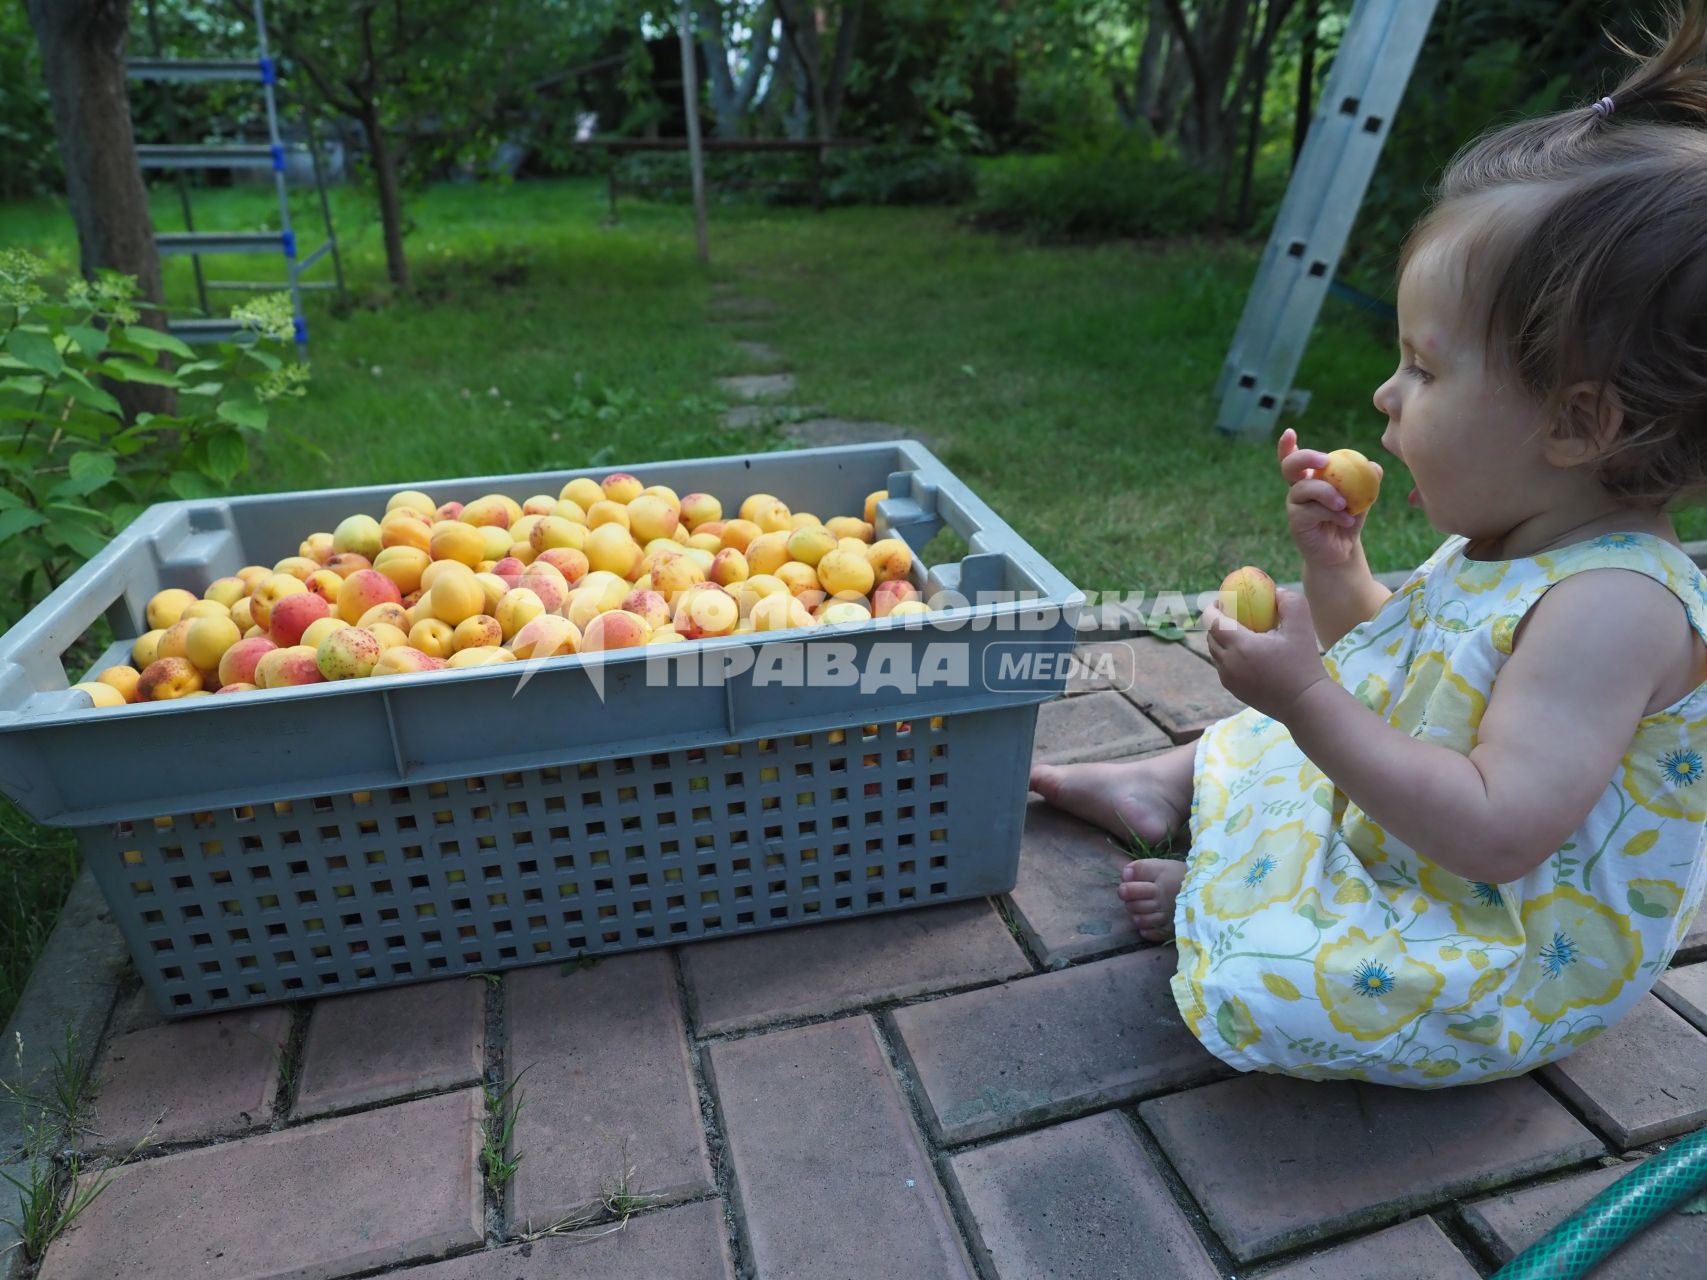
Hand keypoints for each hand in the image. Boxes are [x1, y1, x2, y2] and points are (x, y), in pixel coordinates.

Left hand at [1203, 587, 1329, 719]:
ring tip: (1236, 630)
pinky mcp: (1233, 690)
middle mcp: (1228, 663)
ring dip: (1220, 639)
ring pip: (1214, 652)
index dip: (1211, 607)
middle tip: (1228, 612)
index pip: (1212, 621)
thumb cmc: (1304, 663)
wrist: (1304, 703)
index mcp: (1240, 646)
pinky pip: (1222, 667)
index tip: (1221, 599)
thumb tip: (1276, 590)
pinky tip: (1243, 651)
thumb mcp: (1302, 625)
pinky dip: (1227, 655)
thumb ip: (1289, 601)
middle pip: (1210, 636)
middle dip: (1215, 622)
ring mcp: (1229, 679)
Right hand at [1279, 427, 1379, 569]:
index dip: (1287, 445)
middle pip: (1289, 466)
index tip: (1290, 432)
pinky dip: (1334, 514)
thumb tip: (1373, 466)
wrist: (1342, 551)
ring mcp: (1294, 506)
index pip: (1293, 458)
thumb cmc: (1348, 520)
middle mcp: (1298, 489)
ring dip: (1327, 493)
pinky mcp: (1296, 522)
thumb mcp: (1362, 498)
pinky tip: (1348, 520)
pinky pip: (1312, 511)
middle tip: (1325, 461)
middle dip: (1304, 459)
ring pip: (1303, 488)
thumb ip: (1366, 481)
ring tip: (1345, 505)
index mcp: (1310, 478)